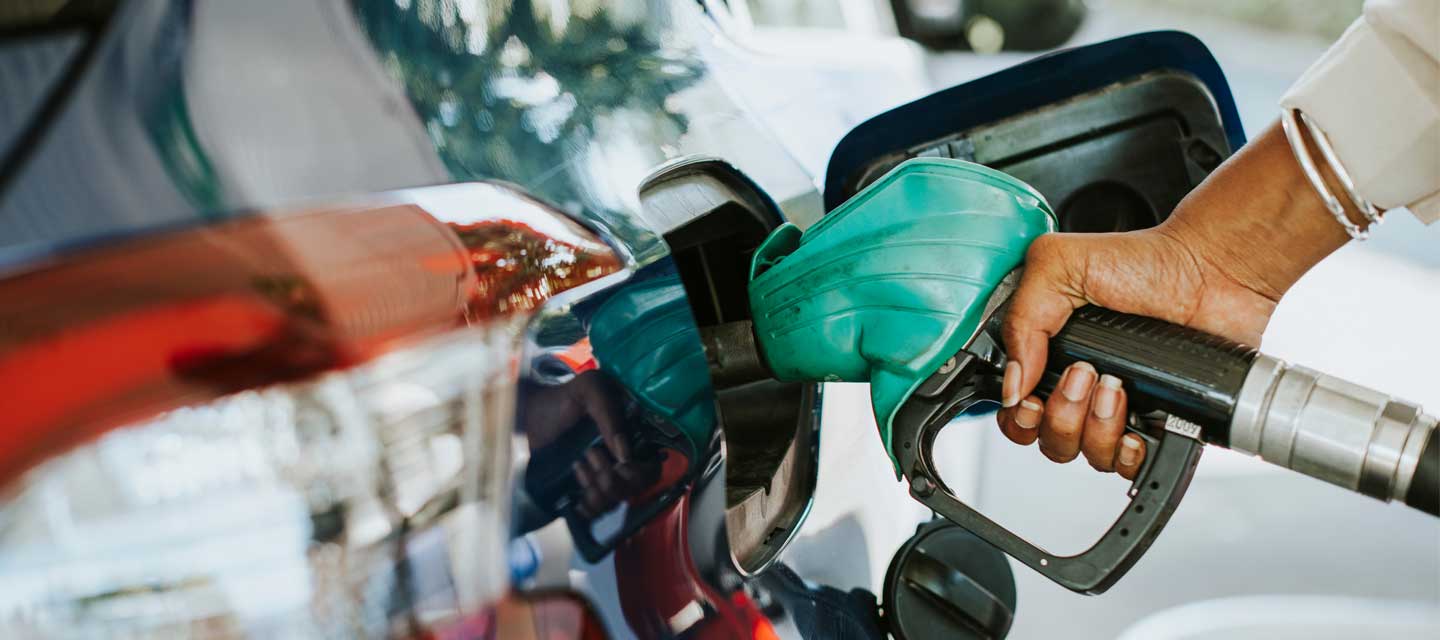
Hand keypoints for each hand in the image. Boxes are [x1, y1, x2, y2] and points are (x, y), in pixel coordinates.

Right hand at [995, 121, 1351, 477]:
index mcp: (1049, 354)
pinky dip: (1129, 455)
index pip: (1016, 409)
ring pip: (1086, 455)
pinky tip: (1137, 427)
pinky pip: (1131, 465)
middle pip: (1047, 440)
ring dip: (1096, 428)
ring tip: (1116, 387)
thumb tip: (1012, 384)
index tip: (1032, 397)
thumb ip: (1021, 320)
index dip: (1018, 415)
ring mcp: (1118, 407)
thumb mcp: (1058, 266)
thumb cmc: (1144, 262)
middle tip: (1084, 375)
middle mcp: (1081, 385)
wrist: (1210, 271)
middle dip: (1061, 415)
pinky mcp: (1158, 422)